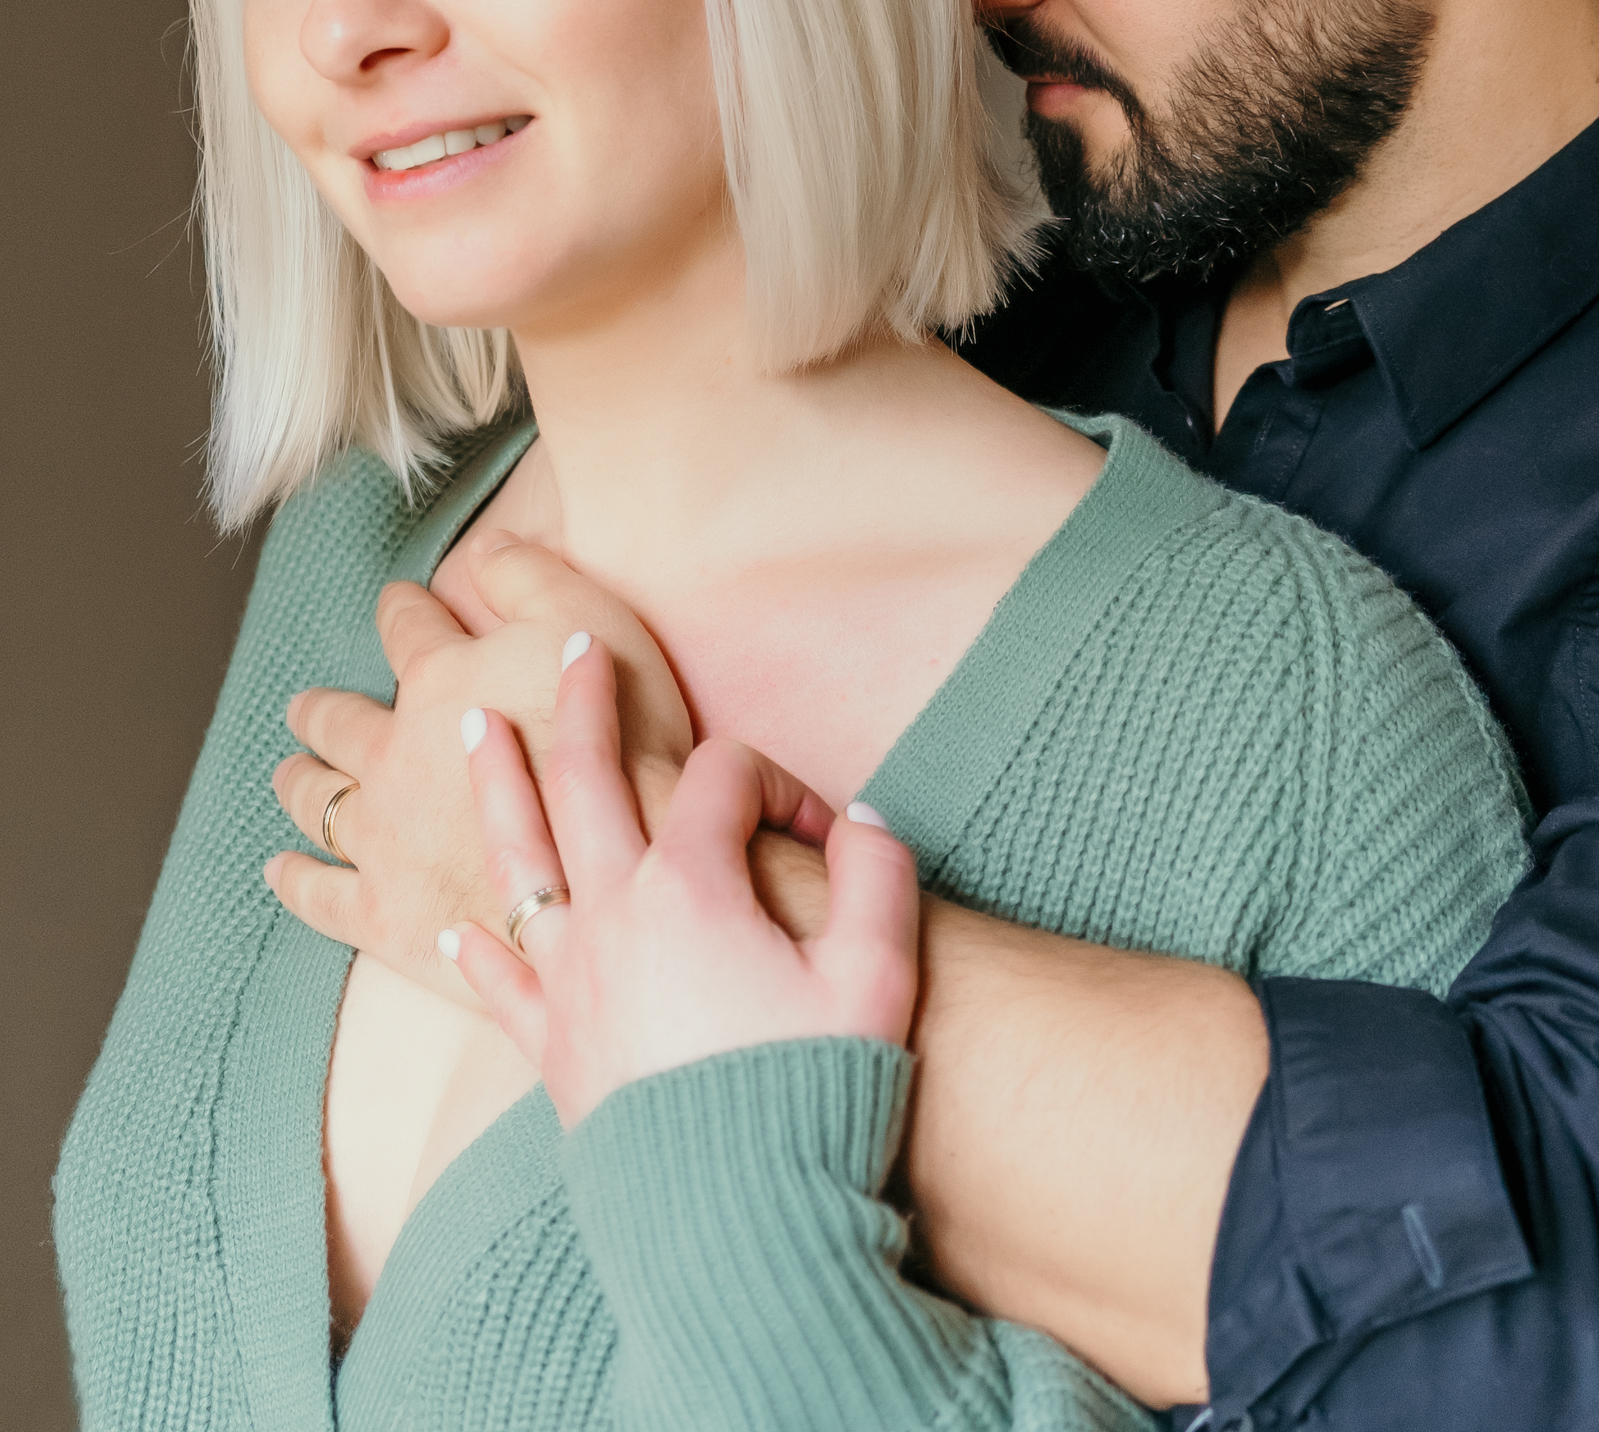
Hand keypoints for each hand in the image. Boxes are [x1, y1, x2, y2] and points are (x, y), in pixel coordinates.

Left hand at [265, 534, 692, 1002]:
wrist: (617, 867)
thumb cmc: (621, 743)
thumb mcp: (592, 624)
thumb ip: (530, 577)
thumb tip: (484, 543)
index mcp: (441, 681)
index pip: (407, 629)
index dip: (403, 610)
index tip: (397, 604)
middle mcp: (393, 754)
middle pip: (340, 722)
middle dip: (321, 710)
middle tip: (304, 707)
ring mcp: (382, 837)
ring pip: (319, 801)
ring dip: (298, 783)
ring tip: (286, 775)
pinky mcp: (385, 912)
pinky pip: (320, 894)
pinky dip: (296, 880)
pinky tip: (280, 869)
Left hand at [444, 638, 918, 1124]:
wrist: (742, 1223)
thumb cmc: (813, 1093)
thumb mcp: (878, 972)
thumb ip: (877, 874)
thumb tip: (862, 815)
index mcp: (690, 886)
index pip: (721, 780)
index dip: (776, 781)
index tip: (820, 828)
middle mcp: (614, 917)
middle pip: (584, 780)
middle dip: (581, 705)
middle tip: (573, 649)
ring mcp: (572, 982)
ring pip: (518, 860)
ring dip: (495, 785)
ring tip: (471, 727)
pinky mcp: (553, 1052)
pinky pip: (500, 984)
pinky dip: (473, 952)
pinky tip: (447, 932)